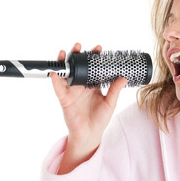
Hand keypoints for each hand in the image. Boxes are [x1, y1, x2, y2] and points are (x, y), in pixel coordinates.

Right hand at [51, 43, 127, 173]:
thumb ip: (115, 90)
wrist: (90, 134)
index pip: (92, 68)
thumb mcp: (110, 103)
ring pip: (66, 74)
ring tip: (65, 53)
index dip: (94, 58)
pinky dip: (55, 80)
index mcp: (93, 86)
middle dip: (77, 56)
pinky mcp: (64, 100)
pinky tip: (55, 72)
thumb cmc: (100, 119)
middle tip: (79, 46)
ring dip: (64, 63)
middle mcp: (81, 86)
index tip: (98, 49)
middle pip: (78, 68)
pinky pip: (58, 89)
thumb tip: (124, 77)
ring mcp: (72, 92)